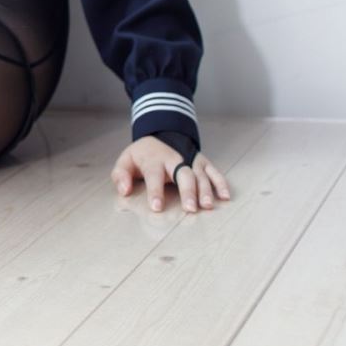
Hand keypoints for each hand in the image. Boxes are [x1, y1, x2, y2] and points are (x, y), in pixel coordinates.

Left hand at [110, 135, 230, 212]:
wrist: (158, 137)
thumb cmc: (141, 156)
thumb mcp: (125, 162)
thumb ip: (121, 176)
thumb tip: (124, 191)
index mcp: (154, 160)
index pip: (154, 175)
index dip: (155, 191)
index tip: (156, 207)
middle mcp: (174, 159)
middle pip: (183, 173)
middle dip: (187, 191)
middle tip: (189, 208)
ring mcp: (190, 160)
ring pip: (200, 174)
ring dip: (205, 190)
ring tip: (206, 206)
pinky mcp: (201, 162)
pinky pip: (213, 172)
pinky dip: (220, 183)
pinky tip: (225, 197)